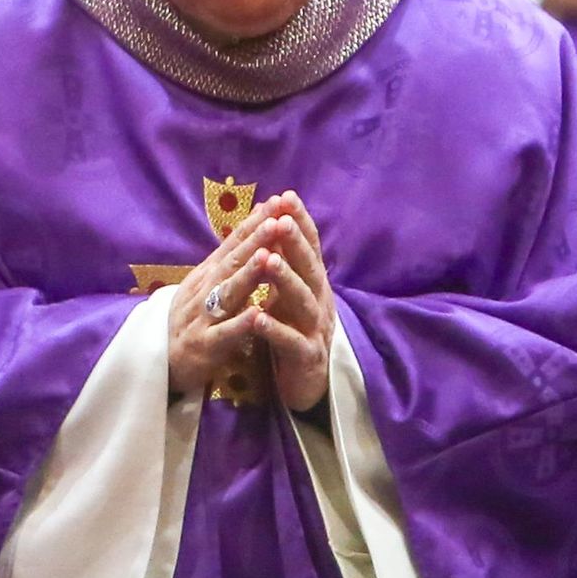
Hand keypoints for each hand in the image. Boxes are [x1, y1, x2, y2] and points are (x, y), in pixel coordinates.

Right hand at [167, 203, 271, 396]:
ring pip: (227, 293)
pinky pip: (224, 334)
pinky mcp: (204, 346)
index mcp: (208, 274)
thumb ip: (230, 258)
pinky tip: (257, 313)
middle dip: (255, 240)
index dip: (255, 223)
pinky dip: (240, 323)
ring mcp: (203, 317)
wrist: (159, 362)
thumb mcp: (207, 284)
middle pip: (232, 261)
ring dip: (247, 275)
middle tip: (277, 219)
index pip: (234, 243)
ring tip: (267, 257)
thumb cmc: (192, 319)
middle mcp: (204, 290)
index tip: (278, 202)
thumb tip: (256, 222)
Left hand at [253, 192, 334, 412]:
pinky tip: (257, 317)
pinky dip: (275, 329)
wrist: (308, 381)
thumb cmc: (294, 329)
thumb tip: (275, 218)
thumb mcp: (290, 292)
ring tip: (268, 260)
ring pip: (303, 301)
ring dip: (286, 279)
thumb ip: (285, 260)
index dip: (300, 222)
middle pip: (309, 268)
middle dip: (295, 243)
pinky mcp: (306, 357)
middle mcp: (319, 301)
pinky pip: (290, 342)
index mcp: (314, 284)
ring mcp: (315, 329)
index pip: (309, 247)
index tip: (286, 196)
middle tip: (281, 220)